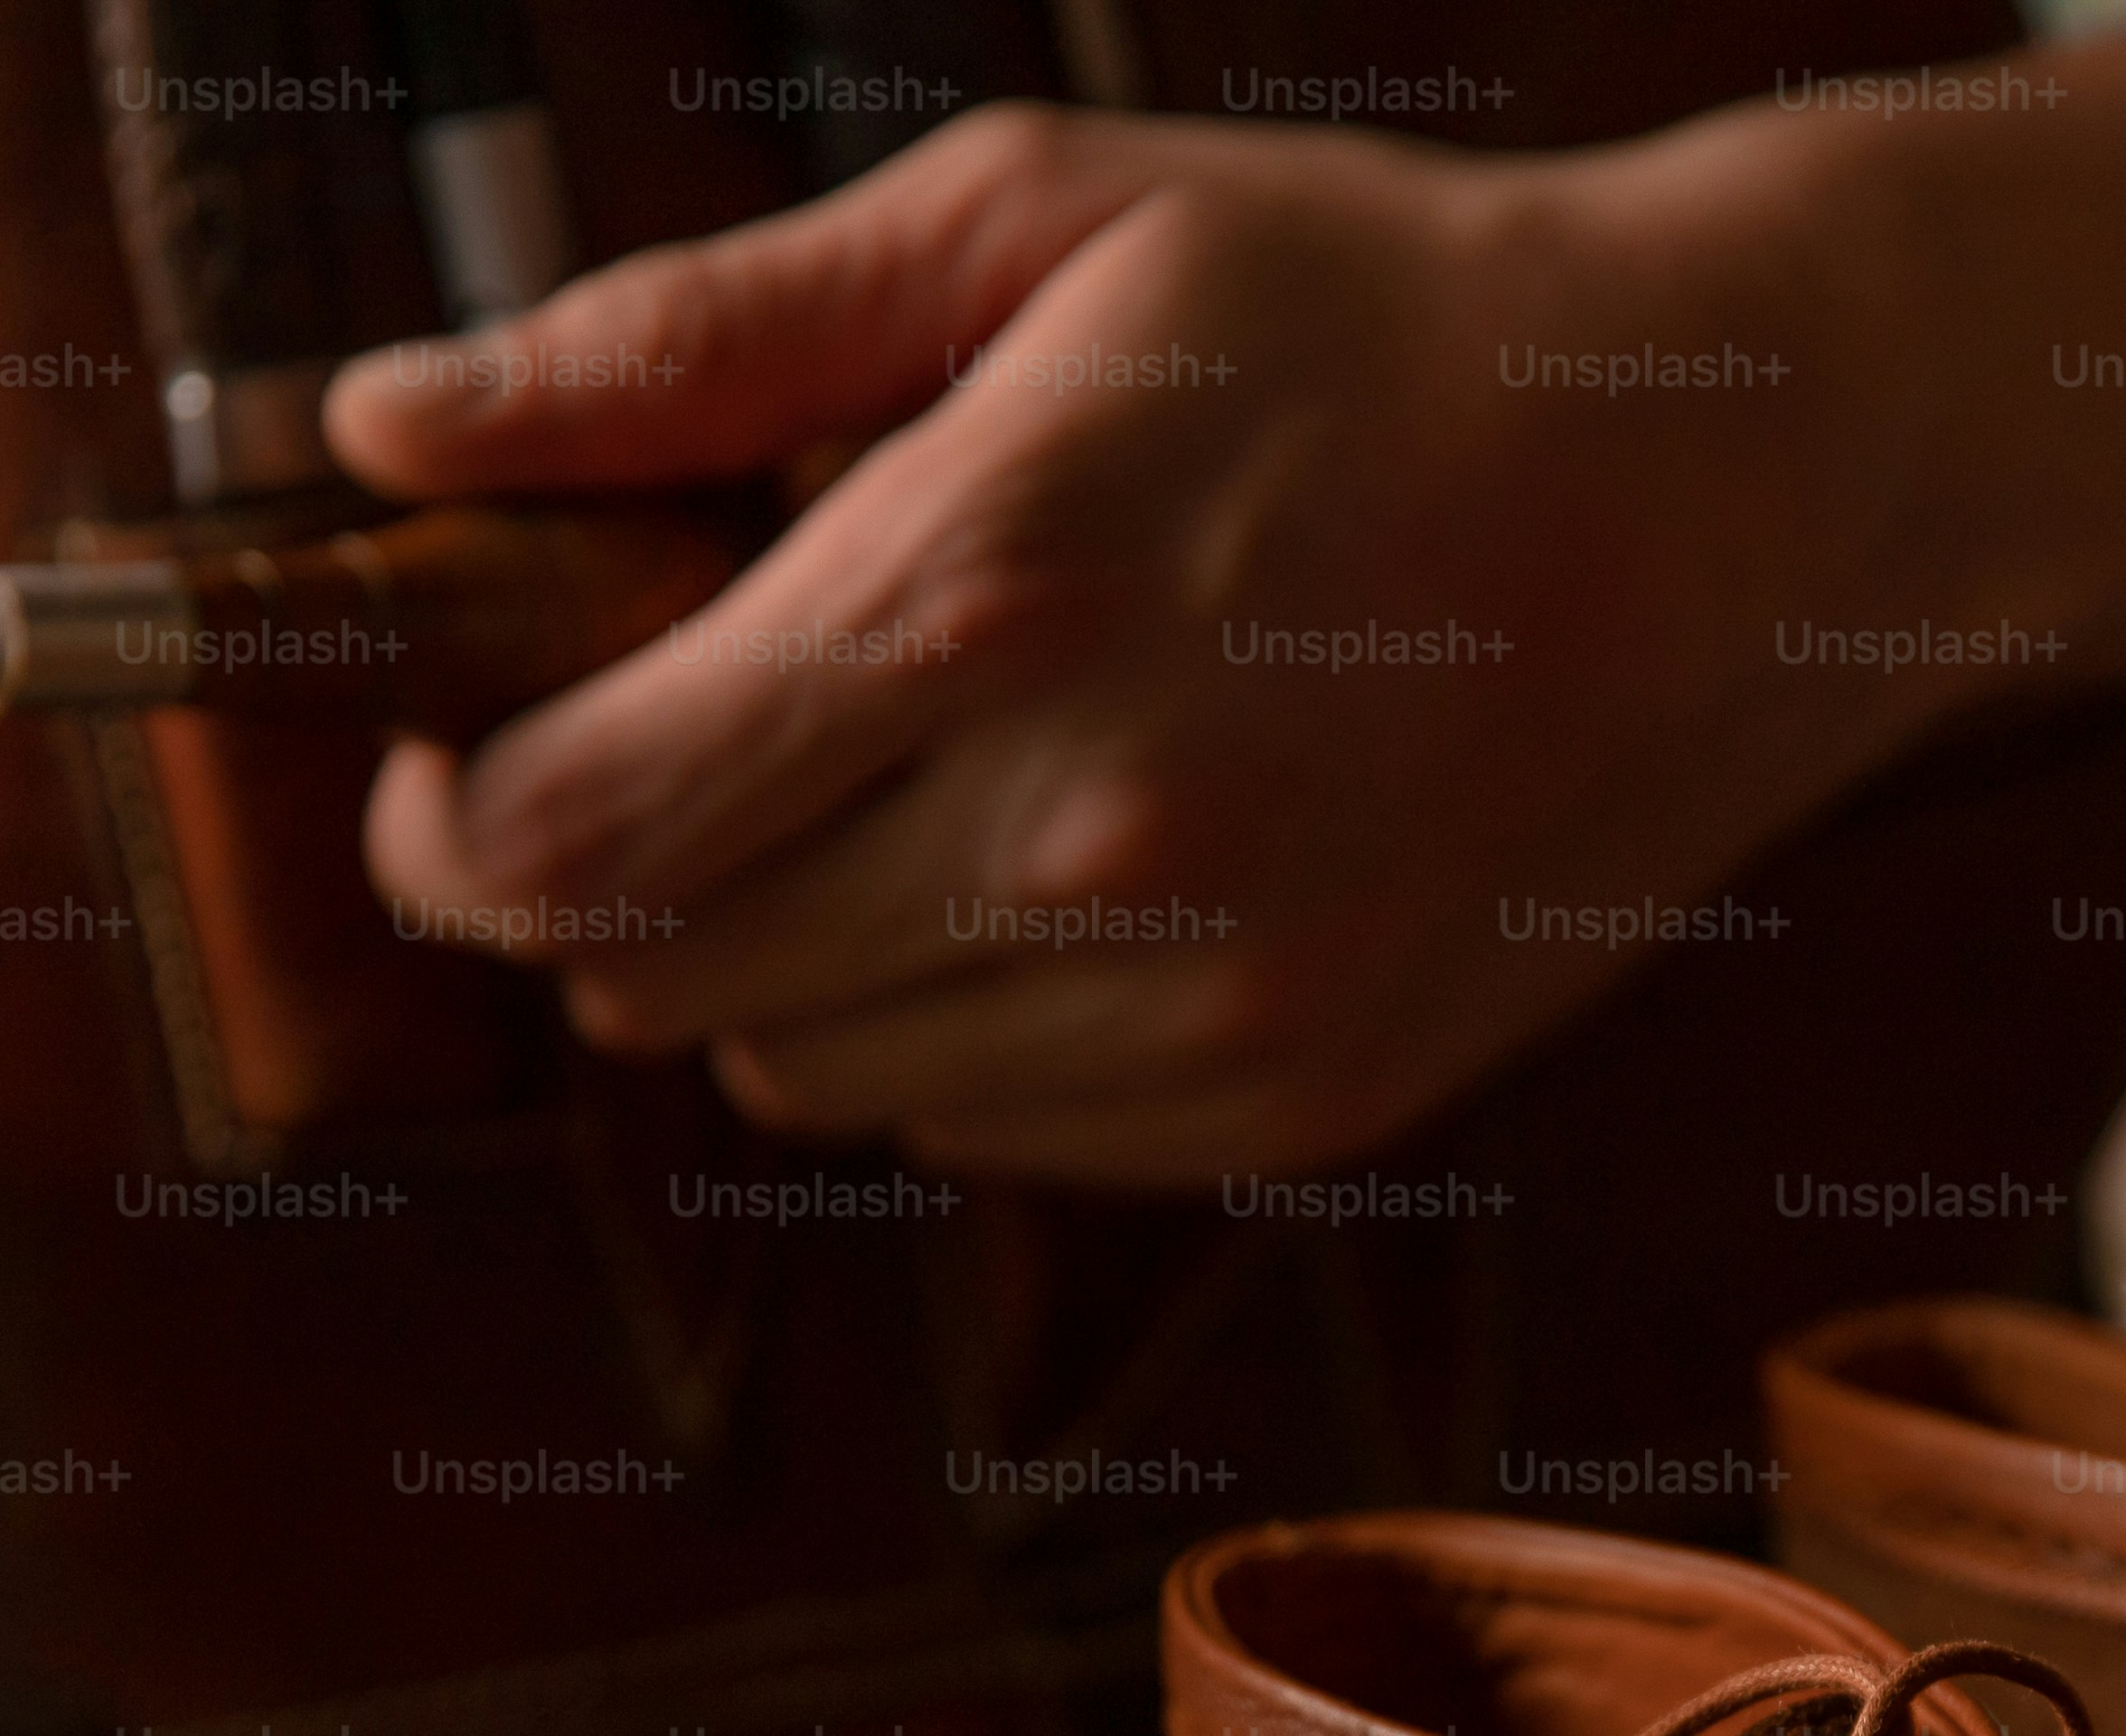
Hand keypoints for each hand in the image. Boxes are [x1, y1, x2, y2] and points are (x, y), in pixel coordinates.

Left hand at [327, 103, 1954, 1184]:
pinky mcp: (1288, 1107)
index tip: (452, 735)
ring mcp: (1199, 1009)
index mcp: (979, 599)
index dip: (440, 809)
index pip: (556, 835)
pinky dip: (958, 1015)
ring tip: (930, 767)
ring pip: (806, 1076)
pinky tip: (1078, 852)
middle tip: (696, 721)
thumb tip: (380, 429)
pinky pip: (983, 1125)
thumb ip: (675, 343)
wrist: (1744, 485)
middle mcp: (1079, 844)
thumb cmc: (1367, 308)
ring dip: (790, 944)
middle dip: (609, 865)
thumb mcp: (1026, 222)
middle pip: (653, 983)